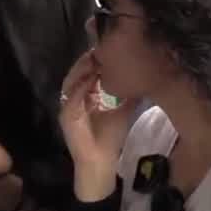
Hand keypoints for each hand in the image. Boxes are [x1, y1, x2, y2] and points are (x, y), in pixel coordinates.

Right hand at [59, 52, 139, 169]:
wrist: (101, 162)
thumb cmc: (111, 137)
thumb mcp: (123, 109)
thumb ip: (130, 93)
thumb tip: (145, 77)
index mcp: (85, 95)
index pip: (87, 71)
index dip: (95, 59)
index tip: (108, 47)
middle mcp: (74, 98)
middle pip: (78, 72)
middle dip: (87, 60)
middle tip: (99, 47)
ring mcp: (68, 106)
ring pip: (71, 81)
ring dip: (82, 69)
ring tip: (93, 58)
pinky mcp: (66, 116)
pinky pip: (71, 97)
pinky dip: (80, 87)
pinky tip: (90, 78)